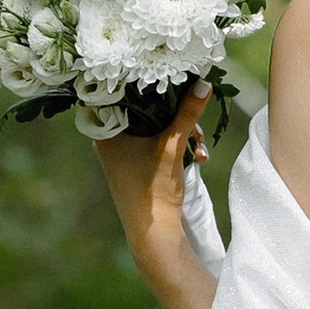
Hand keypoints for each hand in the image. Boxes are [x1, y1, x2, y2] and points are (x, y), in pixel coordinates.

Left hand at [93, 88, 209, 261]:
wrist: (155, 234)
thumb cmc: (155, 190)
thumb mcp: (174, 146)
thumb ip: (188, 112)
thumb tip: (204, 82)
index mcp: (105, 132)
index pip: (122, 93)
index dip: (146, 83)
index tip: (168, 75)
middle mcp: (109, 140)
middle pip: (144, 109)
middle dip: (175, 113)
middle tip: (195, 117)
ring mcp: (122, 153)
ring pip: (155, 127)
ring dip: (182, 132)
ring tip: (199, 147)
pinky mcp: (136, 163)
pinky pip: (157, 142)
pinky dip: (177, 146)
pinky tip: (197, 157)